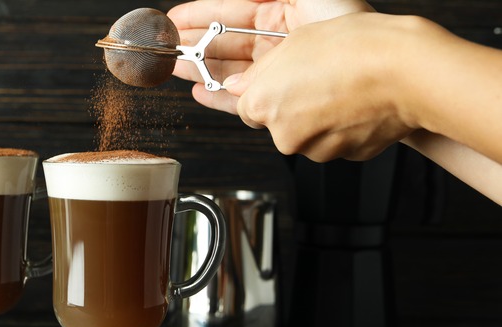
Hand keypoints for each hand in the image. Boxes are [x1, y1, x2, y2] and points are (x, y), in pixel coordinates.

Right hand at [167, 0, 372, 113]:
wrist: (380, 70)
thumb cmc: (349, 27)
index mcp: (283, 9)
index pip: (231, 10)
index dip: (201, 14)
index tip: (174, 19)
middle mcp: (279, 39)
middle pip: (226, 40)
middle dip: (194, 42)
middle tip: (167, 47)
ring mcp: (280, 68)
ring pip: (230, 67)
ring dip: (201, 68)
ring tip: (176, 68)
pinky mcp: (284, 96)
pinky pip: (244, 96)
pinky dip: (220, 95)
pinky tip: (200, 90)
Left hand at [226, 13, 422, 161]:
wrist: (407, 71)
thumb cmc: (355, 50)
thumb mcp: (294, 43)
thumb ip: (260, 70)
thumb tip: (239, 85)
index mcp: (262, 106)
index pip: (247, 107)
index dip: (267, 91)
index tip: (282, 82)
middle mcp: (284, 135)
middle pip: (279, 123)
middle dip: (294, 105)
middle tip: (320, 78)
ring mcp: (316, 150)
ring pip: (309, 134)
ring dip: (320, 116)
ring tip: (344, 86)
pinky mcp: (345, 156)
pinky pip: (337, 140)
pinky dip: (344, 125)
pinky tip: (358, 101)